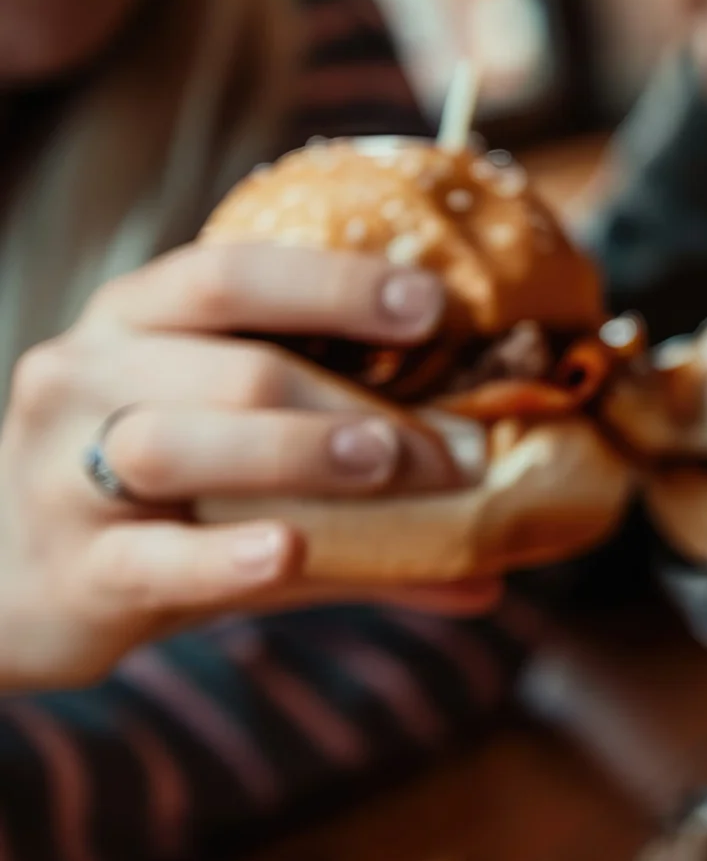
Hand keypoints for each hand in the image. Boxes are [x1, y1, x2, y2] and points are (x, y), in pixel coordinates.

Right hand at [0, 243, 499, 689]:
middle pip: (229, 365)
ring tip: (385, 464)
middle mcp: (89, 377)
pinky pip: (149, 556)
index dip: (335, 283)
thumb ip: (364, 506)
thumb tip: (504, 555)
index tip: (434, 300)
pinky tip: (287, 551)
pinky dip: (225, 556)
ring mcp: (63, 471)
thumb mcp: (241, 477)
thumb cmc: (150, 507)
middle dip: (351, 397)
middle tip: (448, 440)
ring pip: (175, 444)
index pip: (230, 273)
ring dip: (295, 452)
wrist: (2, 587)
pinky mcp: (69, 567)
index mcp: (137, 322)